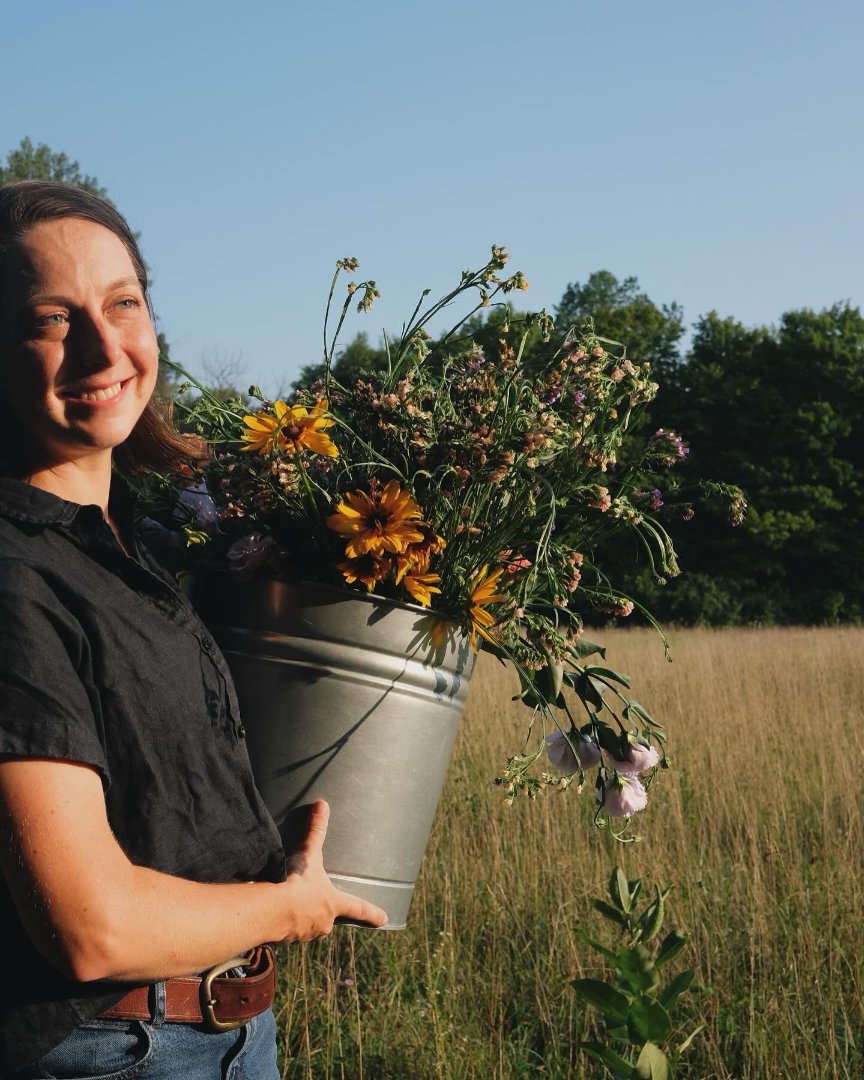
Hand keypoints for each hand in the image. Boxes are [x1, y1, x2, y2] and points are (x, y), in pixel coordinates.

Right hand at [281, 800, 387, 939]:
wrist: (271, 910)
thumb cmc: (296, 882)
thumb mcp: (309, 855)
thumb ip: (316, 831)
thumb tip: (322, 804)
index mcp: (333, 903)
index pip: (358, 908)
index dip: (372, 913)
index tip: (385, 919)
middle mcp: (323, 923)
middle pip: (328, 919)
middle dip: (321, 911)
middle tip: (311, 902)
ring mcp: (306, 934)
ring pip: (308, 927)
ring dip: (302, 918)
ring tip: (290, 906)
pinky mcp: (287, 940)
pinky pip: (289, 933)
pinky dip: (285, 926)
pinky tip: (277, 916)